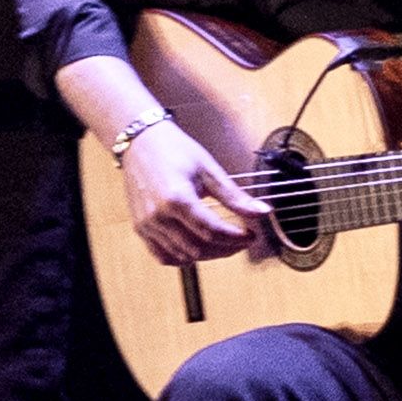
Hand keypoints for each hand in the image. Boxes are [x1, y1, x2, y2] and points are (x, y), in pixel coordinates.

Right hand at [121, 123, 273, 264]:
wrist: (140, 142)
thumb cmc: (172, 150)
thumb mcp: (208, 169)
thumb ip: (234, 195)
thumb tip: (261, 211)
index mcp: (176, 198)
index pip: (212, 231)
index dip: (236, 238)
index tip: (250, 235)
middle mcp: (158, 215)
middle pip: (199, 248)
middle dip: (226, 249)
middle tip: (241, 241)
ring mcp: (147, 225)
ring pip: (183, 256)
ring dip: (209, 255)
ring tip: (225, 244)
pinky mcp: (140, 228)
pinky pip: (163, 256)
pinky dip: (184, 258)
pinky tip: (198, 249)